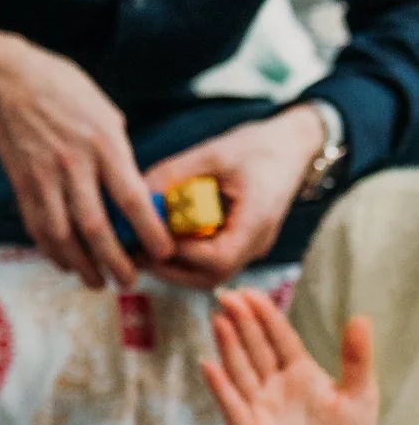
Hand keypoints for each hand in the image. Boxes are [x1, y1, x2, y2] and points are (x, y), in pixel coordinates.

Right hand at [0, 29, 172, 286]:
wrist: (9, 83)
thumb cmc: (67, 93)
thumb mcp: (106, 115)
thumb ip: (119, 155)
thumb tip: (134, 194)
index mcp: (104, 144)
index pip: (132, 198)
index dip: (149, 231)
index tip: (164, 252)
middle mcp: (74, 165)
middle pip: (96, 227)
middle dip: (115, 261)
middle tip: (129, 281)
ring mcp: (44, 177)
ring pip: (63, 235)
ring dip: (81, 265)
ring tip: (97, 282)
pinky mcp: (21, 184)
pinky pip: (37, 226)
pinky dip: (51, 250)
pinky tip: (65, 263)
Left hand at [140, 105, 327, 289]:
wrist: (292, 147)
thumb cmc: (257, 147)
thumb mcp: (213, 153)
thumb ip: (174, 173)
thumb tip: (133, 194)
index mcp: (257, 220)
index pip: (219, 259)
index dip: (181, 253)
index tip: (151, 237)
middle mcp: (256, 242)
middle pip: (210, 277)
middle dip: (168, 268)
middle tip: (135, 250)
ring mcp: (249, 247)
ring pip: (208, 275)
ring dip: (172, 266)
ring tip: (143, 246)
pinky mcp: (239, 244)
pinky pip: (209, 263)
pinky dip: (182, 258)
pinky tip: (161, 239)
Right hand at [202, 288, 377, 424]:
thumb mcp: (361, 394)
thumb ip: (357, 357)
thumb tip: (361, 318)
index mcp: (300, 373)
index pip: (279, 338)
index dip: (264, 315)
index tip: (249, 293)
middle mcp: (274, 385)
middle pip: (255, 348)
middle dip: (241, 322)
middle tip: (227, 296)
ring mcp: (258, 406)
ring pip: (240, 369)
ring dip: (228, 346)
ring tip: (218, 320)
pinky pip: (231, 404)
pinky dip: (219, 386)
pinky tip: (209, 365)